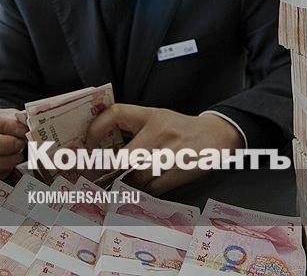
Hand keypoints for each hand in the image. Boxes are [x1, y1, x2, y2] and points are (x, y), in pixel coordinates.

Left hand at [86, 104, 243, 194]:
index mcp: (152, 116)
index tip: (88, 145)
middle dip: (108, 170)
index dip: (96, 128)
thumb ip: (133, 127)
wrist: (217, 136)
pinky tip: (143, 189)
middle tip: (95, 177)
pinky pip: (152, 189)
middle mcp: (159, 133)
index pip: (116, 114)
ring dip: (127, 185)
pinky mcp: (179, 173)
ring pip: (136, 177)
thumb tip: (102, 147)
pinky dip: (145, 191)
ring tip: (120, 186)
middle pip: (123, 158)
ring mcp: (170, 154)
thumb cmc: (181, 129)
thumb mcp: (158, 118)